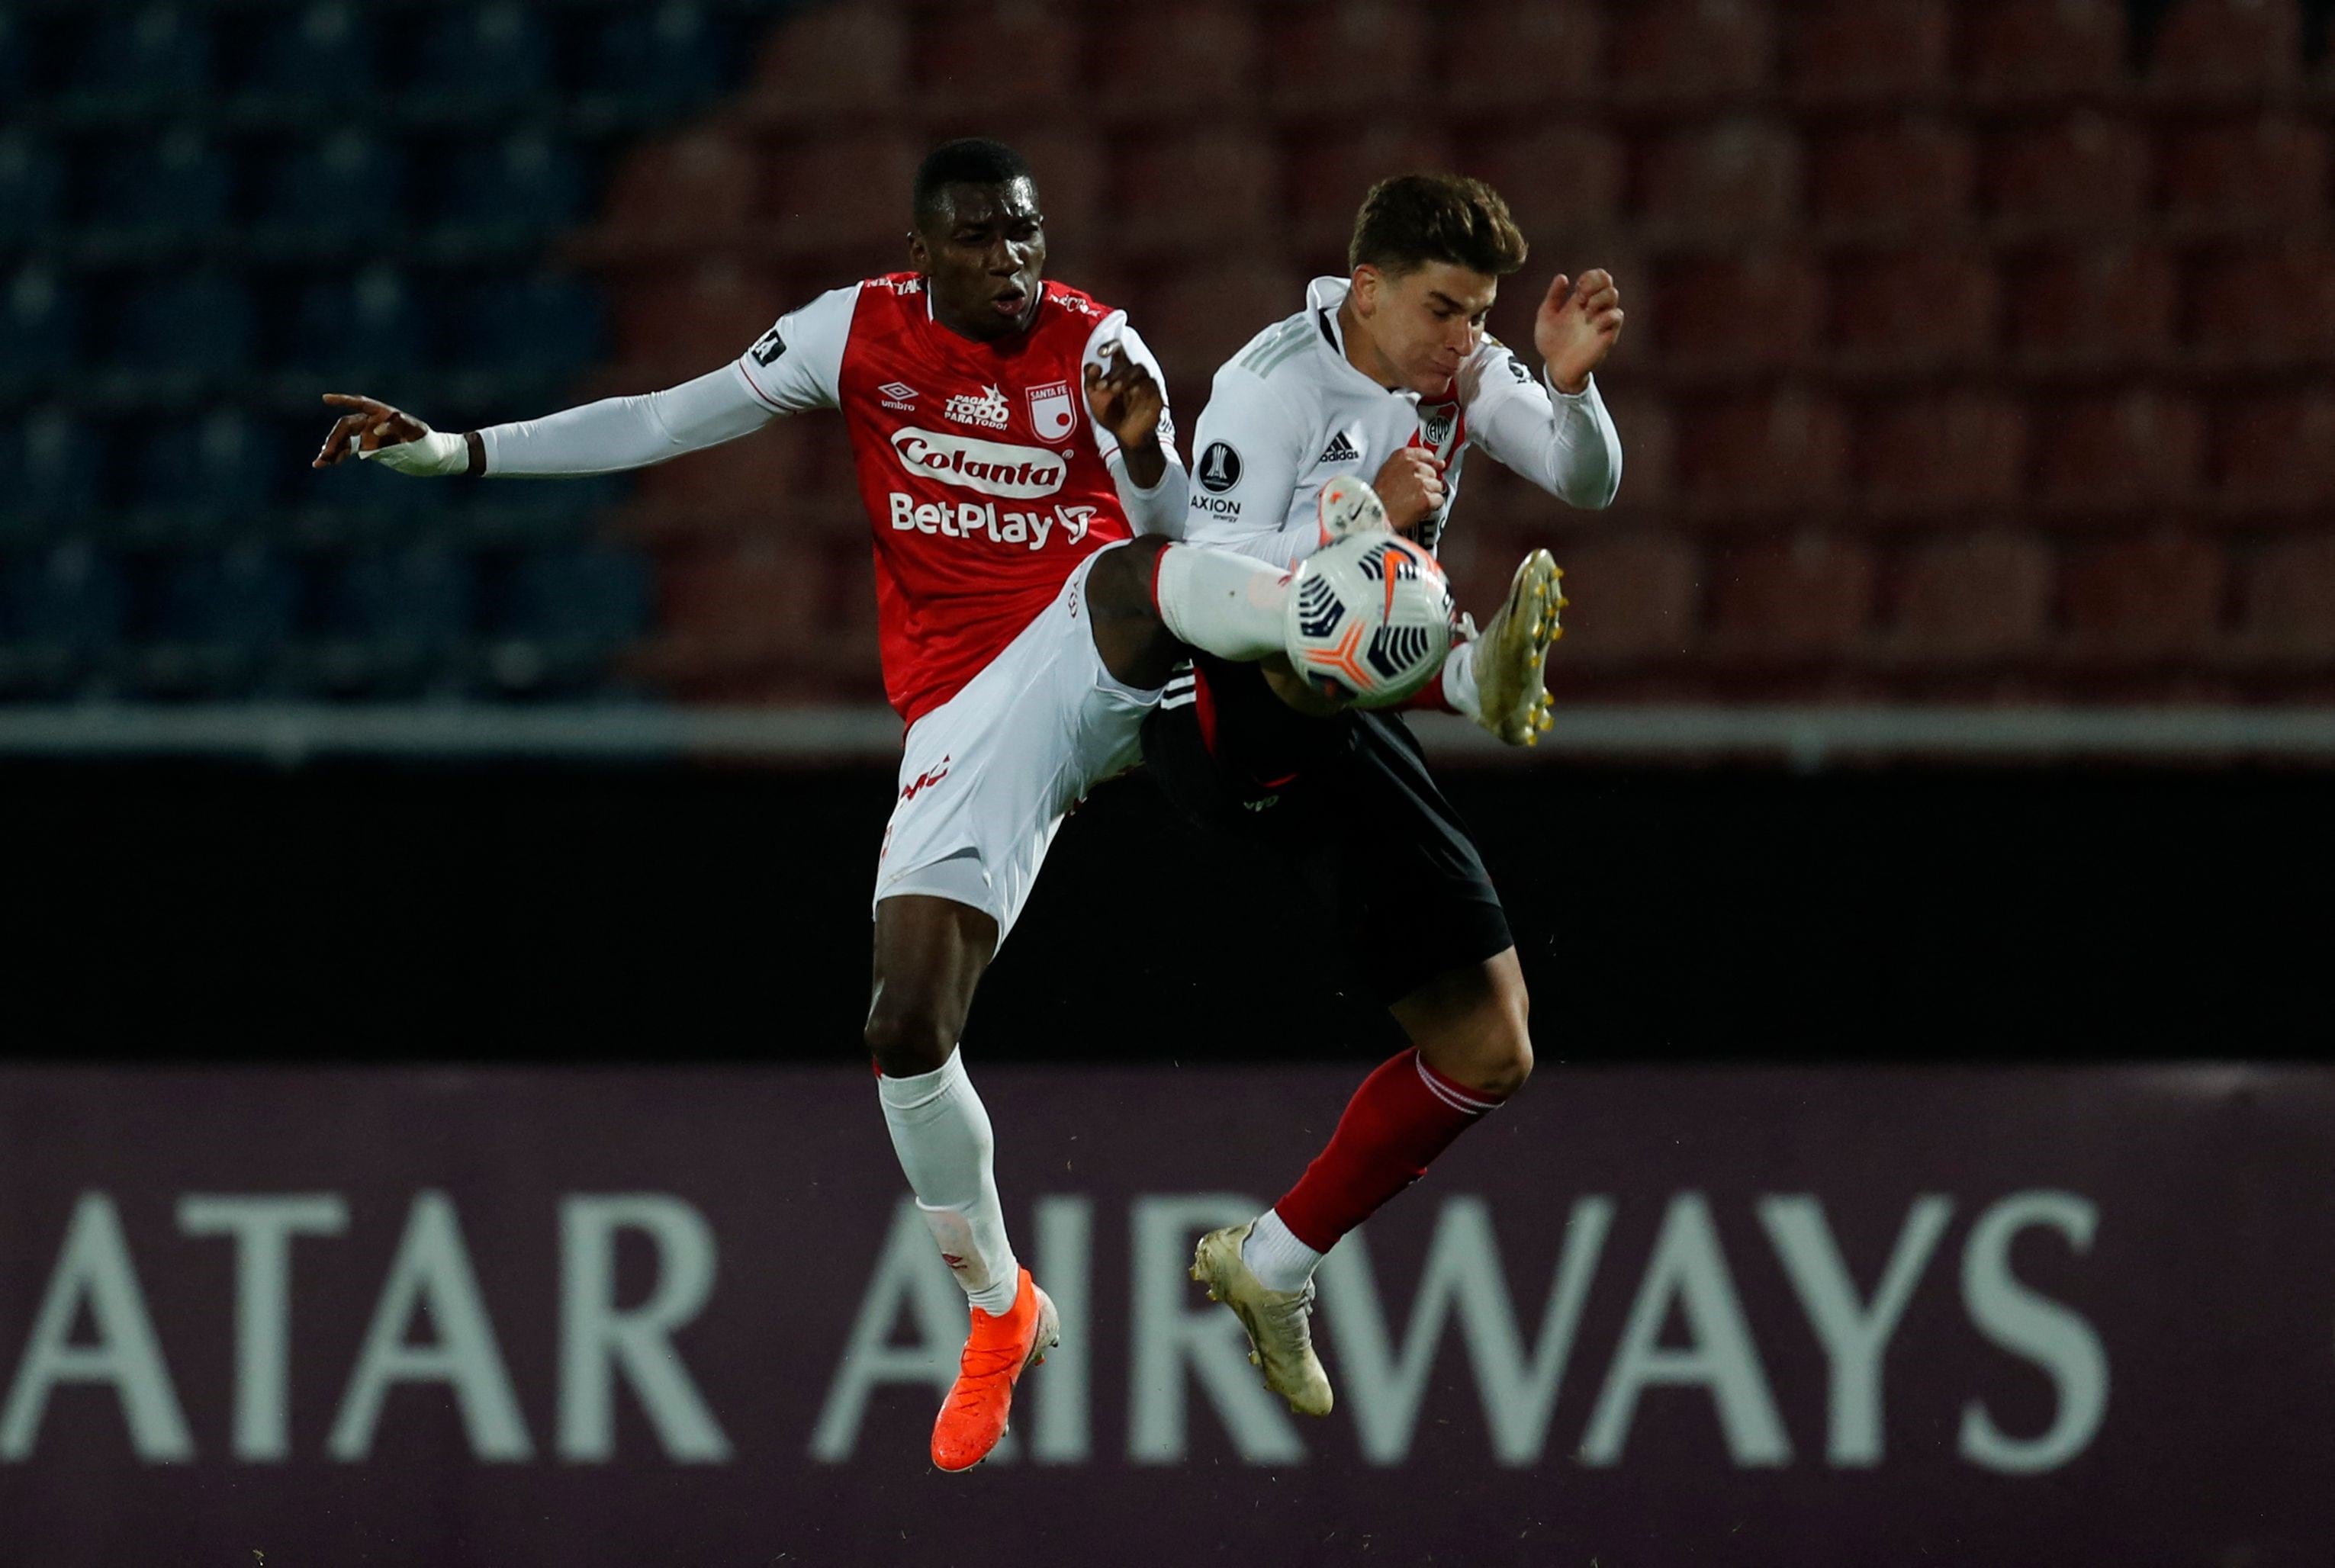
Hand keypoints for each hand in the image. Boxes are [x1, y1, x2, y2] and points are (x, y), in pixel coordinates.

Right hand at [313, 393, 430, 466]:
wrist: (433, 456)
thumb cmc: (427, 440)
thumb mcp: (417, 432)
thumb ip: (398, 425)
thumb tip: (375, 431)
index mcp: (383, 413)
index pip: (360, 403)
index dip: (343, 400)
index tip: (326, 398)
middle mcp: (372, 421)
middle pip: (346, 425)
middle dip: (334, 438)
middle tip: (325, 453)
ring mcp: (369, 435)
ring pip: (344, 439)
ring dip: (331, 448)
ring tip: (320, 462)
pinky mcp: (369, 448)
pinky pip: (349, 450)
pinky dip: (338, 456)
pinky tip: (328, 464)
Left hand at [1081, 342, 1163, 451]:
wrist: (1125, 436)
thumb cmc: (1111, 414)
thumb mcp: (1094, 398)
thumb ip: (1090, 380)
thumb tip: (1093, 365)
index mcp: (1118, 372)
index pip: (1119, 351)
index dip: (1112, 346)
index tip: (1101, 352)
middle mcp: (1133, 375)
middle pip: (1128, 363)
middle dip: (1114, 374)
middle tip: (1102, 387)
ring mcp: (1145, 384)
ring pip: (1140, 370)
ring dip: (1125, 378)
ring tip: (1113, 390)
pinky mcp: (1155, 395)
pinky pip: (1150, 385)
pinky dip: (1139, 388)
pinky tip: (1130, 395)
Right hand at [1372, 447, 1445, 533]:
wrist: (1373, 515)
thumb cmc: (1378, 497)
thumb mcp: (1388, 471)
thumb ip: (1412, 464)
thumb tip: (1439, 464)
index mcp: (1403, 456)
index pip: (1427, 455)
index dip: (1427, 466)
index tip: (1424, 473)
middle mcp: (1414, 466)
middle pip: (1433, 473)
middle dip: (1425, 484)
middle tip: (1410, 493)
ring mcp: (1421, 482)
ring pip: (1437, 487)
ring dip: (1428, 496)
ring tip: (1411, 501)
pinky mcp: (1427, 498)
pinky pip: (1438, 501)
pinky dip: (1430, 507)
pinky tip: (1416, 508)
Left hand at [1533, 269, 1623, 394]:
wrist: (1556, 368)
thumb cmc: (1551, 343)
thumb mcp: (1546, 316)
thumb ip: (1553, 296)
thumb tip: (1563, 277)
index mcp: (1580, 301)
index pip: (1596, 278)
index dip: (1590, 276)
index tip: (1577, 287)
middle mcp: (1594, 308)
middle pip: (1608, 282)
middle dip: (1594, 283)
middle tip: (1581, 296)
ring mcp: (1601, 321)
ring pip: (1613, 295)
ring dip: (1599, 297)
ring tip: (1585, 312)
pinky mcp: (1607, 335)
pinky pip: (1616, 316)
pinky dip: (1605, 314)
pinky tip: (1592, 323)